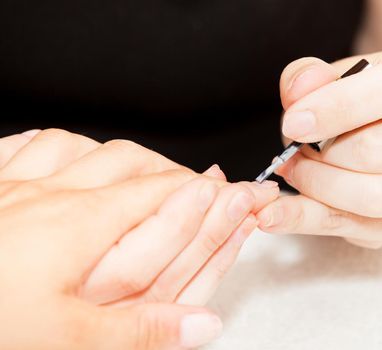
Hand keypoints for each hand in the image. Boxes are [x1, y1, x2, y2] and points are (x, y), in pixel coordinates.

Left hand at [0, 129, 277, 348]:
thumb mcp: (68, 340)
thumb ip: (143, 330)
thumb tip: (202, 326)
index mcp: (79, 224)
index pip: (158, 192)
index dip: (200, 189)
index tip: (226, 189)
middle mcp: (51, 194)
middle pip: (127, 160)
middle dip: (168, 166)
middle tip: (192, 178)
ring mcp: (13, 185)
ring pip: (80, 145)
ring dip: (116, 151)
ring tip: (137, 162)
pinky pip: (25, 145)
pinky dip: (55, 144)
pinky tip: (60, 151)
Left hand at [257, 46, 381, 247]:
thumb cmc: (361, 100)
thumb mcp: (336, 74)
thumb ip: (310, 76)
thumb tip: (297, 91)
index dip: (338, 107)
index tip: (294, 122)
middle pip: (380, 151)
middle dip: (321, 156)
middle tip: (290, 151)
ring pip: (375, 199)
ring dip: (318, 188)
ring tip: (292, 171)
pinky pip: (361, 230)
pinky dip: (313, 219)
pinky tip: (285, 208)